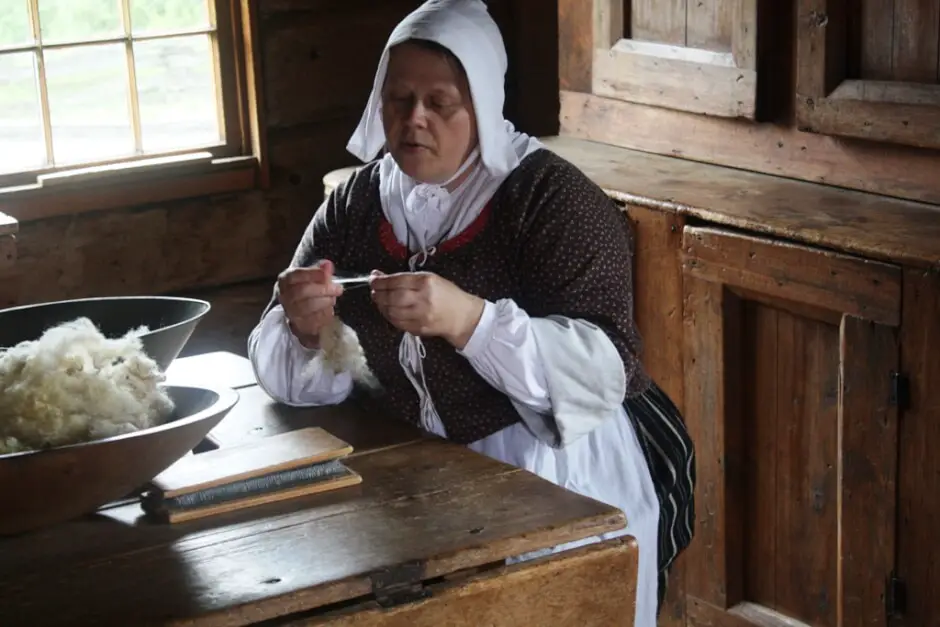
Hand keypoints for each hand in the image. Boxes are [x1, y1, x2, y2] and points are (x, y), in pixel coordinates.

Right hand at [277, 260, 343, 347]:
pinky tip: (329, 311)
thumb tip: (327, 265)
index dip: (312, 274)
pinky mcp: (299, 325)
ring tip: (333, 299)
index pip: (295, 275)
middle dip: (322, 289)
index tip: (327, 274)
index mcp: (285, 280)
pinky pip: (312, 320)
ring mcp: (290, 312)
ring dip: (324, 302)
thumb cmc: (309, 291)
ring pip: (306, 307)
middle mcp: (285, 296)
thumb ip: (321, 271)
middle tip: (338, 289)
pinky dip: (324, 315)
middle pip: (301, 291)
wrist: (303, 313)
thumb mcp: (314, 278)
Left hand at [370, 271, 484, 348]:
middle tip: (374, 291)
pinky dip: (389, 316)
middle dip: (378, 294)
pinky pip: (397, 323)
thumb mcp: (429, 279)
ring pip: (392, 312)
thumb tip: (378, 276)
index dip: (381, 281)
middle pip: (392, 297)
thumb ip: (404, 278)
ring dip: (381, 306)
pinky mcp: (418, 329)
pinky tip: (388, 311)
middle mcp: (423, 299)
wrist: (461, 316)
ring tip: (379, 300)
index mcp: (426, 282)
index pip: (397, 281)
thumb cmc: (446, 294)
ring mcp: (421, 316)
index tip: (373, 279)